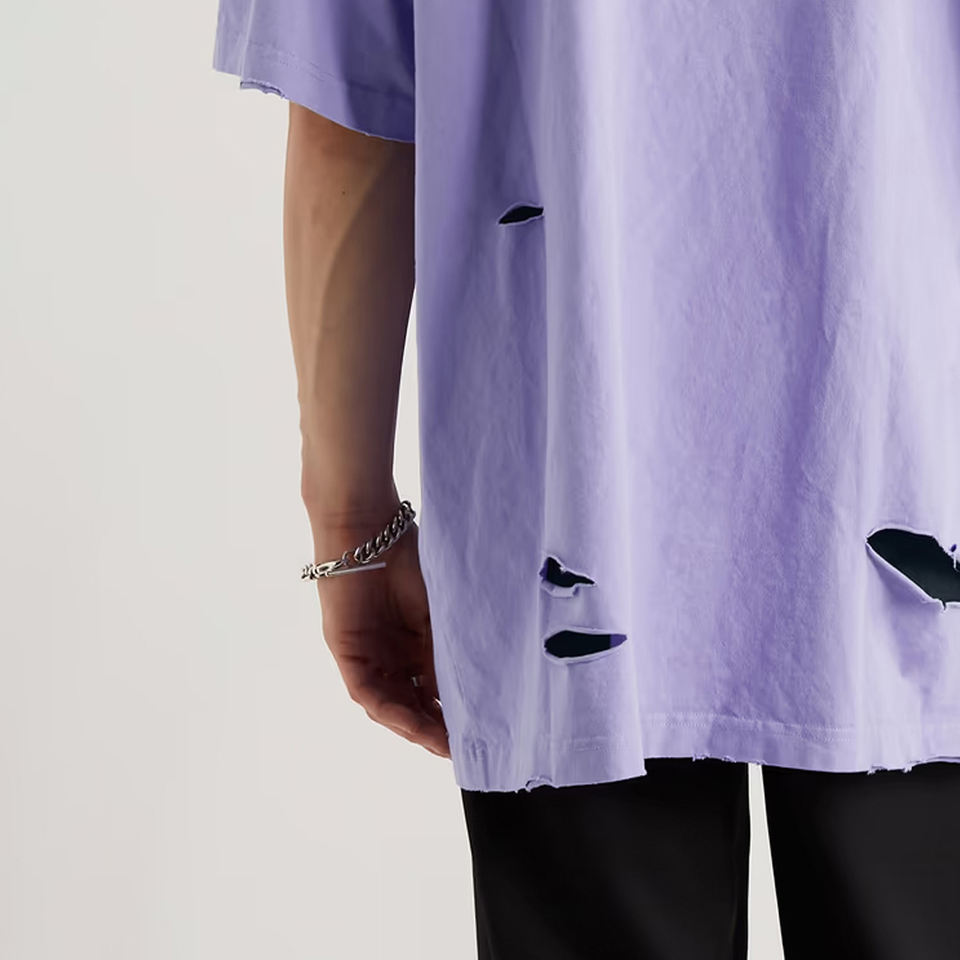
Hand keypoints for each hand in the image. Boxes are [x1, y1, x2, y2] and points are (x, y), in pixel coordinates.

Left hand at [307, 509, 449, 758]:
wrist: (368, 528)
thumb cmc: (407, 557)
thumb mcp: (438, 610)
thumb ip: (447, 647)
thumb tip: (473, 687)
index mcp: (415, 643)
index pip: (435, 689)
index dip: (455, 713)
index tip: (483, 733)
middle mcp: (391, 655)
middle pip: (413, 704)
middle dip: (437, 730)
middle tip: (465, 750)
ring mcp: (368, 656)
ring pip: (391, 705)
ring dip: (415, 727)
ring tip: (442, 745)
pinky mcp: (347, 652)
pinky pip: (366, 692)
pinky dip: (390, 710)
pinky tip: (411, 724)